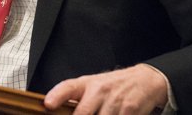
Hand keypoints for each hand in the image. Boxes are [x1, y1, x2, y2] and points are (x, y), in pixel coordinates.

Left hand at [43, 64, 167, 113]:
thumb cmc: (113, 85)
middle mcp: (99, 90)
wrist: (144, 80)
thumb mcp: (93, 85)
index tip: (48, 104)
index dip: (56, 96)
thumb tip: (55, 110)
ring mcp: (114, 100)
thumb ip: (77, 98)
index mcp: (87, 84)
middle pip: (83, 112)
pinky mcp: (129, 110)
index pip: (68, 87)